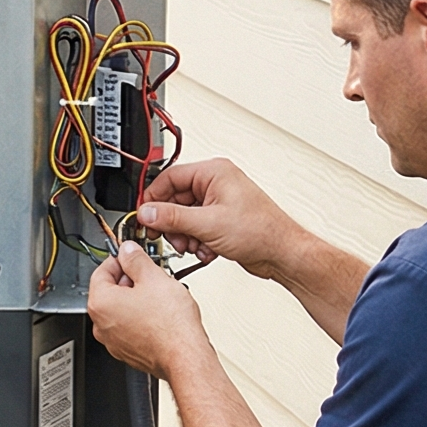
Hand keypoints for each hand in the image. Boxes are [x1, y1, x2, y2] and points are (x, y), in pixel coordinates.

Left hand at [86, 242, 208, 378]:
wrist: (185, 356)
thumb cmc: (170, 325)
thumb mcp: (154, 278)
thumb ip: (136, 260)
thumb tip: (128, 251)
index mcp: (101, 303)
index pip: (100, 271)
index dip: (119, 259)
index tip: (130, 256)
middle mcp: (101, 324)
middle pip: (109, 291)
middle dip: (129, 280)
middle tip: (149, 275)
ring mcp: (113, 341)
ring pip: (120, 310)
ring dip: (136, 299)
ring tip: (158, 295)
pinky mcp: (127, 352)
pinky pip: (129, 328)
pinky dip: (140, 318)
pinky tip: (159, 314)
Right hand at [136, 157, 295, 275]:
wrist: (282, 253)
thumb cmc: (261, 231)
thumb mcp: (208, 224)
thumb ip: (172, 217)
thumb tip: (147, 212)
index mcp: (214, 172)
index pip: (169, 178)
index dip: (153, 198)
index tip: (144, 216)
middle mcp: (215, 184)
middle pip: (174, 199)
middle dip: (171, 223)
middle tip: (168, 236)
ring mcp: (217, 203)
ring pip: (183, 217)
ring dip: (184, 235)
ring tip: (192, 246)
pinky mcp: (219, 220)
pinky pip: (195, 227)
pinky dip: (196, 241)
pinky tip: (206, 250)